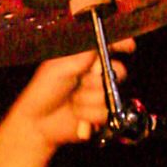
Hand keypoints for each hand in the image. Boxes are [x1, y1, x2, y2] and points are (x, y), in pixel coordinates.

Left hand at [8, 42, 134, 150]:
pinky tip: (76, 115)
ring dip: (87, 100)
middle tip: (81, 82)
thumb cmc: (45, 90)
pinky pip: (105, 113)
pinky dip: (88, 114)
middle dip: (98, 79)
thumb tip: (99, 46)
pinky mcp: (102, 116)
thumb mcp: (59, 68)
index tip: (128, 46)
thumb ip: (80, 57)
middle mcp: (98, 76)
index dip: (121, 45)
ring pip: (109, 94)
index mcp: (88, 60)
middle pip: (118, 71)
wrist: (38, 121)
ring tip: (72, 102)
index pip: (110, 48)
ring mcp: (102, 96)